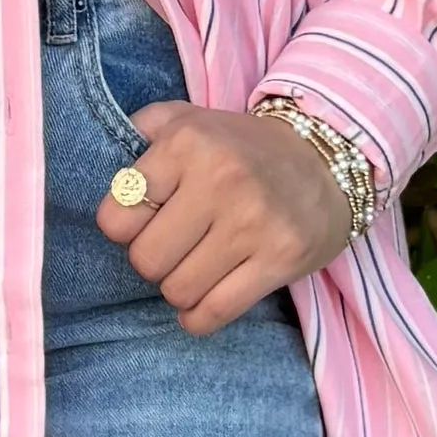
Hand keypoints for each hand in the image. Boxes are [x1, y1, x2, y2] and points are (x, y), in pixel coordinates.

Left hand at [96, 100, 359, 334]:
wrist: (328, 157)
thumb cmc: (243, 147)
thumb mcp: (189, 119)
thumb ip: (140, 132)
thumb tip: (108, 171)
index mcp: (187, 144)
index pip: (116, 217)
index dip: (123, 227)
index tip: (145, 222)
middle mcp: (221, 180)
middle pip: (145, 260)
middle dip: (153, 261)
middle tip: (174, 247)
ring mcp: (253, 222)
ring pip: (178, 291)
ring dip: (180, 288)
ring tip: (196, 267)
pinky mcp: (281, 258)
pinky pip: (215, 313)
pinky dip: (199, 317)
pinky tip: (203, 302)